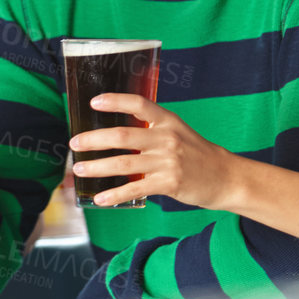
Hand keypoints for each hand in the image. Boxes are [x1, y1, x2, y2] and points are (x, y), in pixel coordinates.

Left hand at [69, 94, 239, 210]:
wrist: (224, 177)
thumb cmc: (196, 154)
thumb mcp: (177, 132)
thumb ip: (151, 130)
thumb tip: (115, 134)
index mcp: (167, 120)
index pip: (139, 104)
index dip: (115, 101)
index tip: (93, 102)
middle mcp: (166, 138)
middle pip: (123, 135)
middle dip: (94, 140)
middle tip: (74, 143)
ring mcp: (168, 162)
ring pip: (124, 163)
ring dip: (97, 167)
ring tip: (79, 169)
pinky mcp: (169, 183)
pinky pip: (135, 189)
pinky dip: (115, 195)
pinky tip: (100, 198)